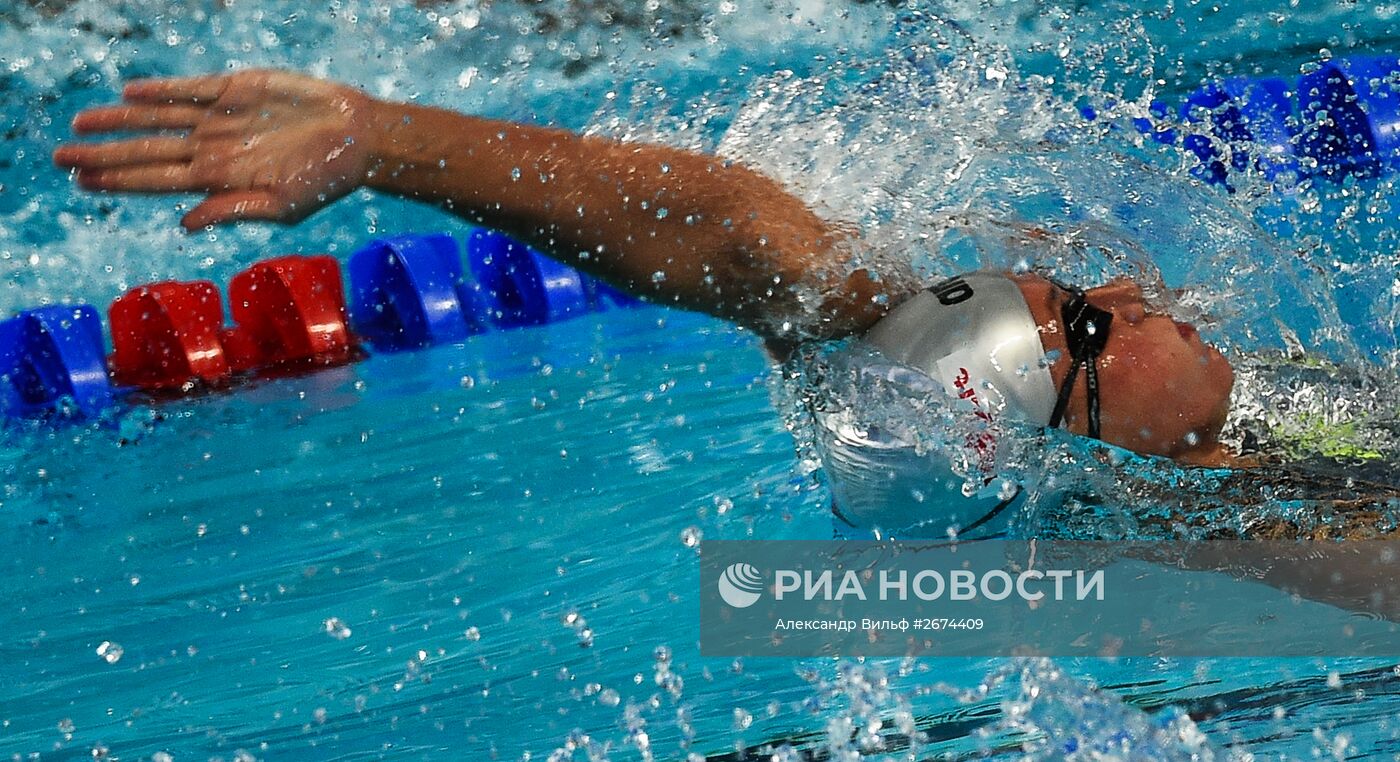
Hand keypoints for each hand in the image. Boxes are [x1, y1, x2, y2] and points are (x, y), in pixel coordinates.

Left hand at [53, 70, 375, 229]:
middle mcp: (212, 148)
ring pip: (158, 117)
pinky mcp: (237, 89)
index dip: (117, 182)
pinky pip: (190, 89)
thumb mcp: (283, 207)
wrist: (359, 137)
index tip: (82, 185)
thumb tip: (185, 222)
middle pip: (146, 150)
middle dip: (102, 155)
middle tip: (59, 158)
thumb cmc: (326, 180)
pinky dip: (161, 90)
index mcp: (218, 180)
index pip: (155, 181)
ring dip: (119, 120)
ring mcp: (221, 118)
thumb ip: (232, 210)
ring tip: (81, 124)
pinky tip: (131, 91)